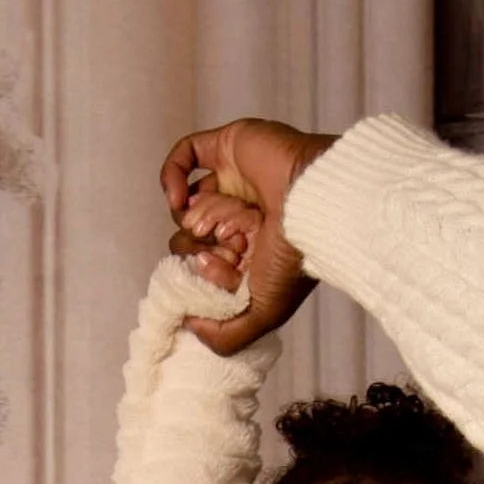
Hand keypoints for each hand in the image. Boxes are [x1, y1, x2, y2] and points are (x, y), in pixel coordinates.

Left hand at [161, 118, 336, 352]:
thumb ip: (226, 336)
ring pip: (187, 204)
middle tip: (226, 244)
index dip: (200, 272)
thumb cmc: (294, 257)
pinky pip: (183, 156)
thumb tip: (189, 323)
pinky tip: (178, 197)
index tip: (217, 268)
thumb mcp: (263, 315)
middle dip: (198, 246)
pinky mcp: (227, 147)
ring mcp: (232, 181)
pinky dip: (170, 177)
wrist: (312, 205)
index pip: (200, 266)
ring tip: (221, 221)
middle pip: (188, 236)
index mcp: (248, 252)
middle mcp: (238, 218)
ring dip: (197, 218)